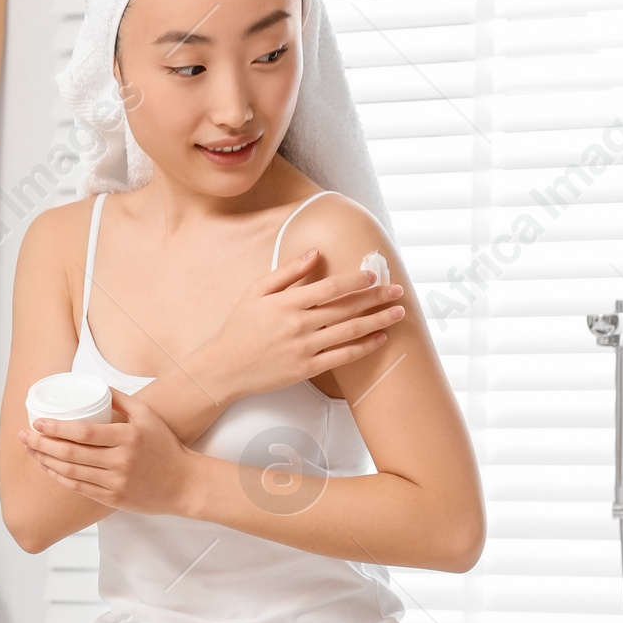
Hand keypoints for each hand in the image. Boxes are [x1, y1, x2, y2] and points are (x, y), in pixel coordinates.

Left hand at [20, 388, 195, 515]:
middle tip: (24, 436)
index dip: (56, 429)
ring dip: (46, 462)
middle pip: (71, 454)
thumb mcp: (148, 416)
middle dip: (42, 445)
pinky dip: (60, 478)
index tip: (38, 423)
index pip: (84, 433)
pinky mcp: (113, 499)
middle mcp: (121, 461)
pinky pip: (79, 489)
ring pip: (71, 473)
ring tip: (31, 451)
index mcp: (128, 437)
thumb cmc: (165, 446)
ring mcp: (116, 483)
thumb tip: (96, 384)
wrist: (184, 484)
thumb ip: (122, 399)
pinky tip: (48, 468)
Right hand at [191, 249, 404, 407]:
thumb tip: (315, 253)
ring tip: (398, 313)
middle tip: (398, 290)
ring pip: (350, 332)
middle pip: (347, 308)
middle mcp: (299, 325)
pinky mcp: (306, 369)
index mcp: (288, 303)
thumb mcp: (257, 291)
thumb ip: (287, 272)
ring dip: (378, 321)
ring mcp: (304, 348)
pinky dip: (364, 348)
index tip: (374, 276)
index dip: (356, 280)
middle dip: (376, 298)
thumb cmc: (239, 327)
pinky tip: (379, 339)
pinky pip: (342, 357)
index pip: (331, 287)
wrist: (224, 367)